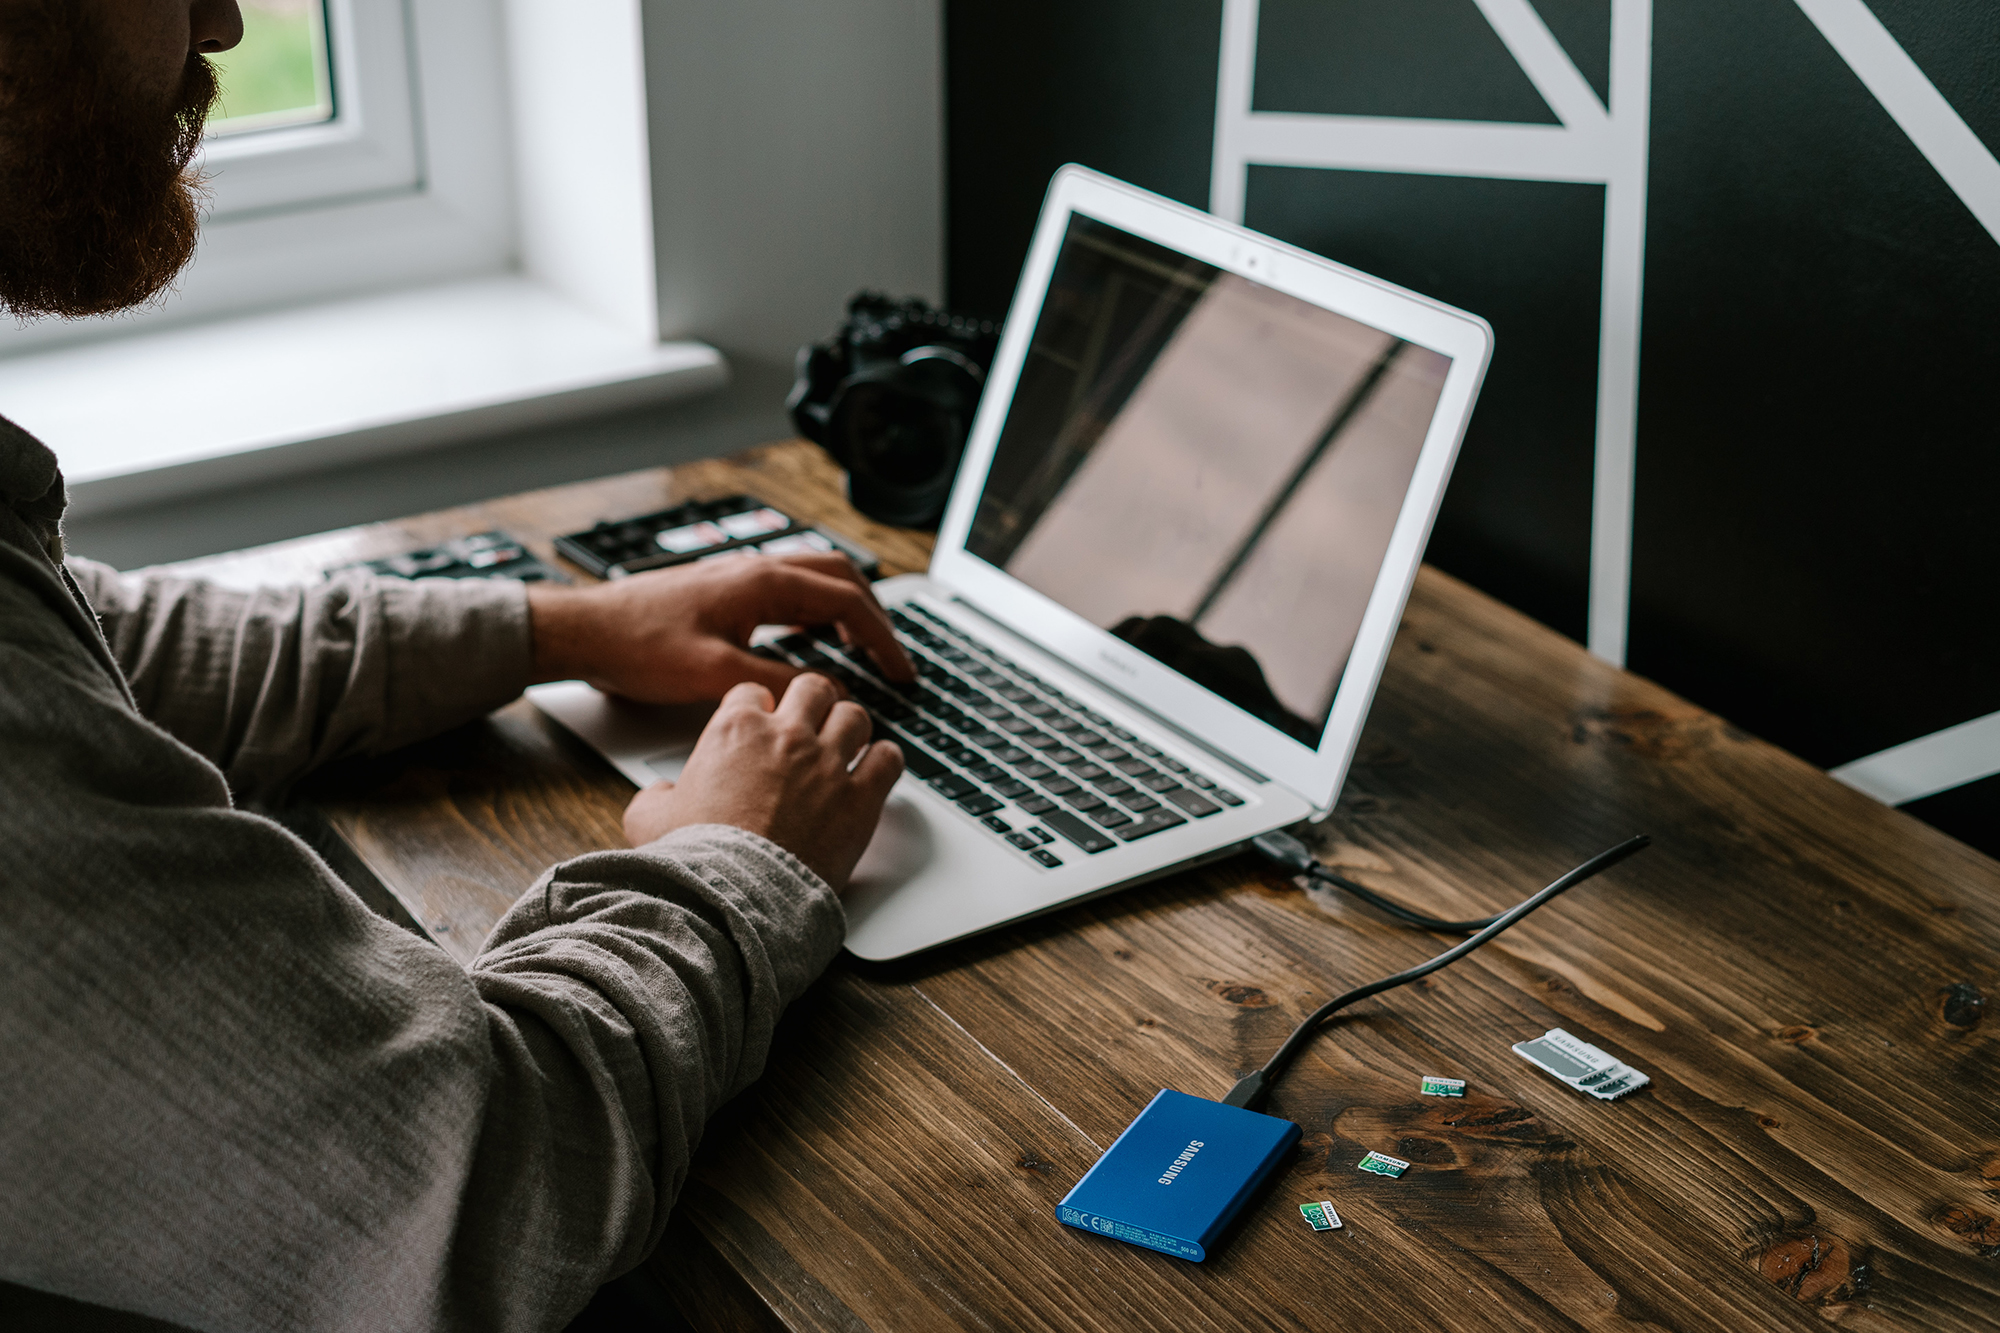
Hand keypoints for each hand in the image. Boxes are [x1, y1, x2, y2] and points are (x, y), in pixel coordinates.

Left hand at [526, 552, 914, 701]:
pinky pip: (788, 592)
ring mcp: (740, 577)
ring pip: (815, 580)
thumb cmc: (637, 646)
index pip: (847, 600)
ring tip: (864, 648)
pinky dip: (816, 612)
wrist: (585, 631)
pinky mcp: (724, 590)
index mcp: (761, 582)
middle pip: (840, 578)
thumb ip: (776, 684)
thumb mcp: (712, 676)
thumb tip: (827, 694)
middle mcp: (755, 570)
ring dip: (847, 609)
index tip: (901, 671)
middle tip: (892, 658)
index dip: (882, 638)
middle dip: (875, 616)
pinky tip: (812, 640)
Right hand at [622, 674, 903, 890]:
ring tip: (846, 746)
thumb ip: (656, 795)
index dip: (757, 707)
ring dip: (850, 729)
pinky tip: (876, 771)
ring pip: (854, 716)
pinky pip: (888, 759)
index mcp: (735, 730)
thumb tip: (660, 794)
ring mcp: (827, 764)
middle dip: (812, 703)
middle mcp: (786, 736)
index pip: (753, 691)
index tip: (762, 722)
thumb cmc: (693, 859)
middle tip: (811, 723)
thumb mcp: (649, 819)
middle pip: (813, 689)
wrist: (733, 896)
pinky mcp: (860, 798)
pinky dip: (884, 761)